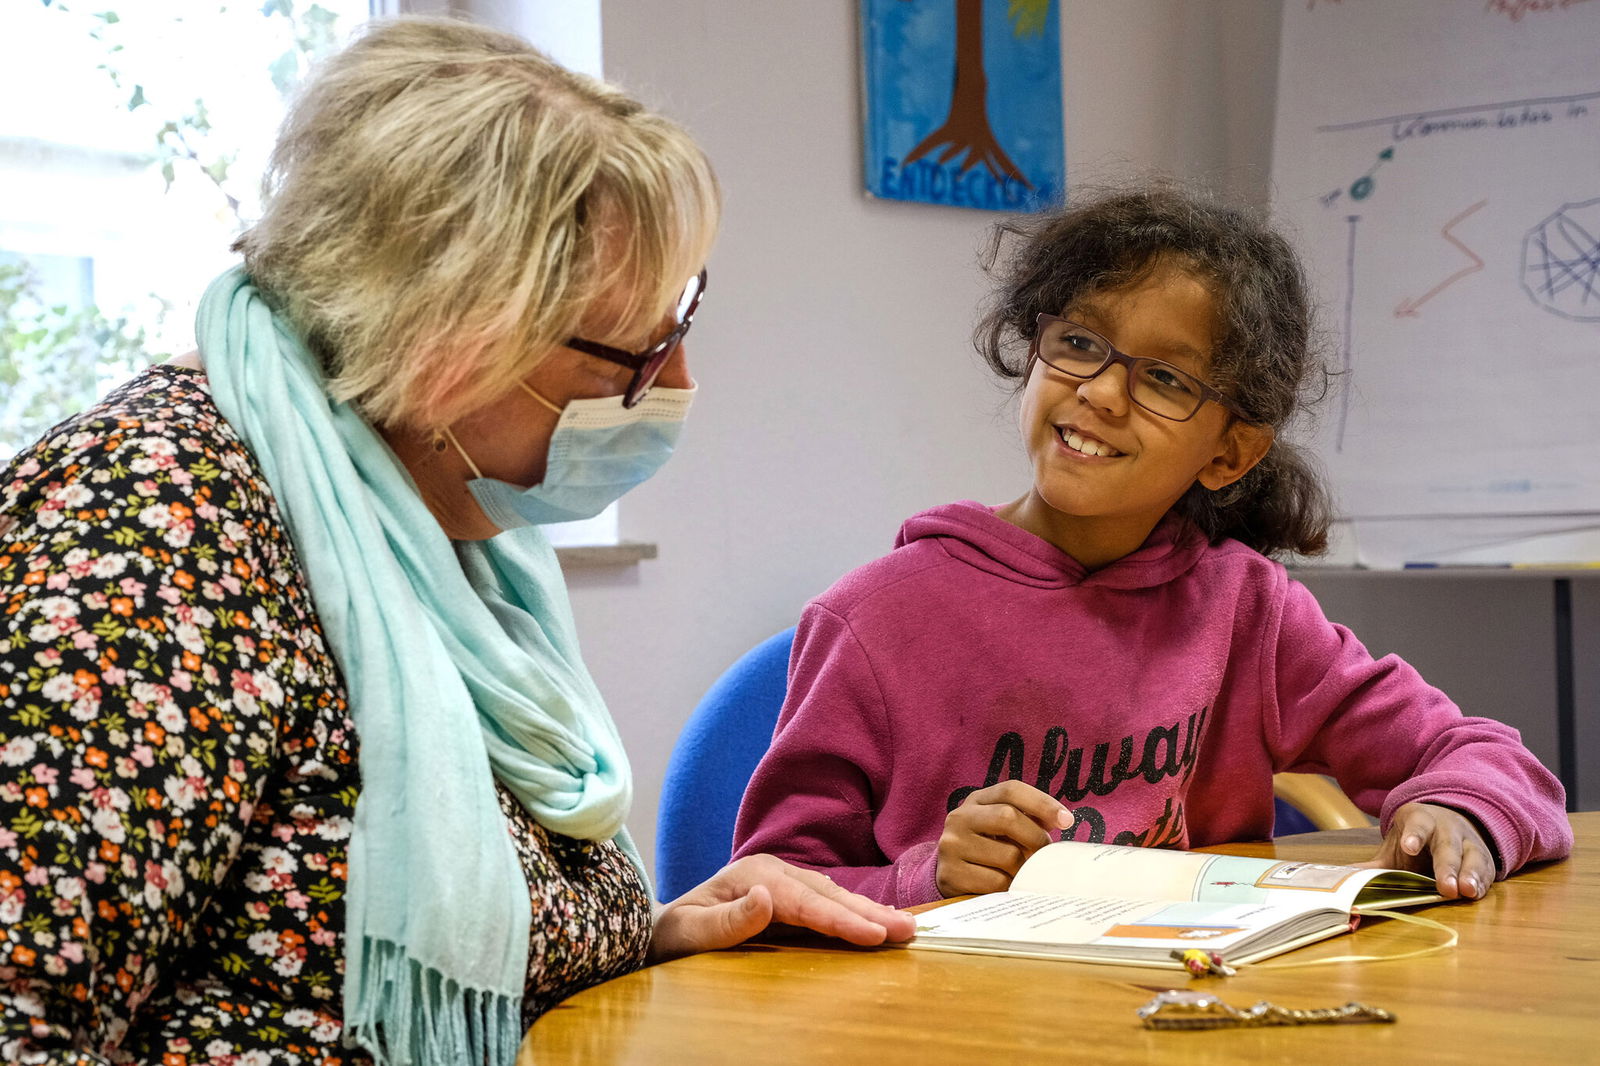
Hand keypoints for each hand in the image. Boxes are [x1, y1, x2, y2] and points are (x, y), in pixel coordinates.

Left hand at [648, 854, 916, 963]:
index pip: (804, 901)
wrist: (660, 931)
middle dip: (868, 912)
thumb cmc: (671, 937)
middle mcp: (772, 872)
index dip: (840, 919)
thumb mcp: (687, 933)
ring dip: (868, 911)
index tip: (873, 934)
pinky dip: (854, 912)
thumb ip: (725, 921)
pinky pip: (825, 903)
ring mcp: (781, 881)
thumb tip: (766, 898)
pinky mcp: (786, 896)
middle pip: (827, 894)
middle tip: (908, 931)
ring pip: (832, 895)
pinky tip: (875, 922)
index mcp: (753, 876)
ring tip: (903, 928)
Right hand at [936, 781, 1073, 896]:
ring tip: (1021, 873)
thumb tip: (1061, 819)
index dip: (1042, 803)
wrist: (950, 877)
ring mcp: (952, 845)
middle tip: (1044, 855)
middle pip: (1008, 817)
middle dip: (1036, 838)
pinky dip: (1008, 887)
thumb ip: (1029, 819)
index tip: (1067, 821)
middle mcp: (960, 817)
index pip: (1011, 790)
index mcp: (976, 801)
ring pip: (1007, 855)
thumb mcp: (1003, 828)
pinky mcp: (950, 873)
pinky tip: (1005, 886)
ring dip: (1024, 869)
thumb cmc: (988, 849)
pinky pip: (996, 882)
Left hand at [1362, 801, 1494, 900]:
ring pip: (1472, 857)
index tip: (1408, 847)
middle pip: (1447, 846)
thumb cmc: (1415, 841)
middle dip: (1446, 867)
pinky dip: (1482, 882)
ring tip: (1466, 891)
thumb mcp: (1395, 846)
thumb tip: (1343, 876)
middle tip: (1445, 887)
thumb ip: (1375, 863)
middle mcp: (1447, 829)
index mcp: (1420, 820)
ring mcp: (1468, 842)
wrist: (1449, 822)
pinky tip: (1476, 893)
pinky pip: (1485, 871)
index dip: (1413, 836)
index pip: (1417, 825)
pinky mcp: (1484, 859)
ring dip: (1470, 875)